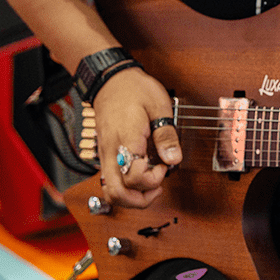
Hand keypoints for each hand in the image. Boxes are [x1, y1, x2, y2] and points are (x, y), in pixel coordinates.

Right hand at [93, 67, 182, 207]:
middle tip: (158, 185)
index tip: (165, 165)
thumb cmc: (134, 89)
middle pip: (117, 194)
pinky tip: (141, 175)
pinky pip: (110, 181)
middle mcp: (112, 152)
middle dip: (141, 199)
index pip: (133, 177)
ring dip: (132, 197)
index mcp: (127, 140)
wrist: (110, 80)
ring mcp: (106, 155)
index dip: (153, 178)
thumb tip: (173, 159)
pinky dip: (126, 187)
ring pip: (111, 192)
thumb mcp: (159, 106)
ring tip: (151, 184)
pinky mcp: (105, 155)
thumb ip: (166, 135)